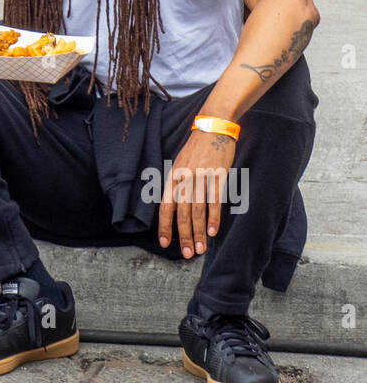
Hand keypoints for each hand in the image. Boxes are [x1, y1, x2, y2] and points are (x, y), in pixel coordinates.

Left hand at [158, 130, 236, 258]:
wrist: (212, 128)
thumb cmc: (196, 149)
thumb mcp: (179, 164)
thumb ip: (177, 185)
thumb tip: (174, 207)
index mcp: (173, 177)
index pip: (165, 207)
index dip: (165, 226)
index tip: (165, 244)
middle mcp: (184, 179)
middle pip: (182, 213)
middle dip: (184, 236)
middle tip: (187, 254)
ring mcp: (201, 178)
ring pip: (198, 211)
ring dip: (198, 233)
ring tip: (200, 249)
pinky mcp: (217, 176)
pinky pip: (214, 201)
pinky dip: (213, 218)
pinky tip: (212, 232)